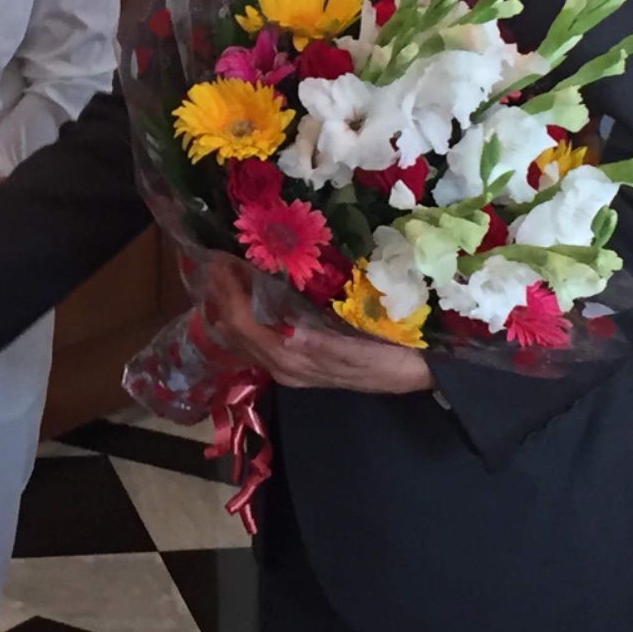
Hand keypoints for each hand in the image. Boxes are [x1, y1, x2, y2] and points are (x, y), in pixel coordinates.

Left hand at [205, 261, 433, 394]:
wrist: (417, 374)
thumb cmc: (392, 356)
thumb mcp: (363, 351)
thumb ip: (326, 346)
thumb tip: (292, 334)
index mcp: (295, 360)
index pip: (244, 325)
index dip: (227, 293)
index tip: (218, 258)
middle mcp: (284, 367)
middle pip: (235, 331)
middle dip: (220, 295)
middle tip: (215, 257)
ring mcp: (289, 368)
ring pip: (242, 338)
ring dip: (228, 305)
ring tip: (224, 272)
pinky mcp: (298, 363)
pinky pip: (256, 339)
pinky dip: (243, 316)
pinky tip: (246, 297)